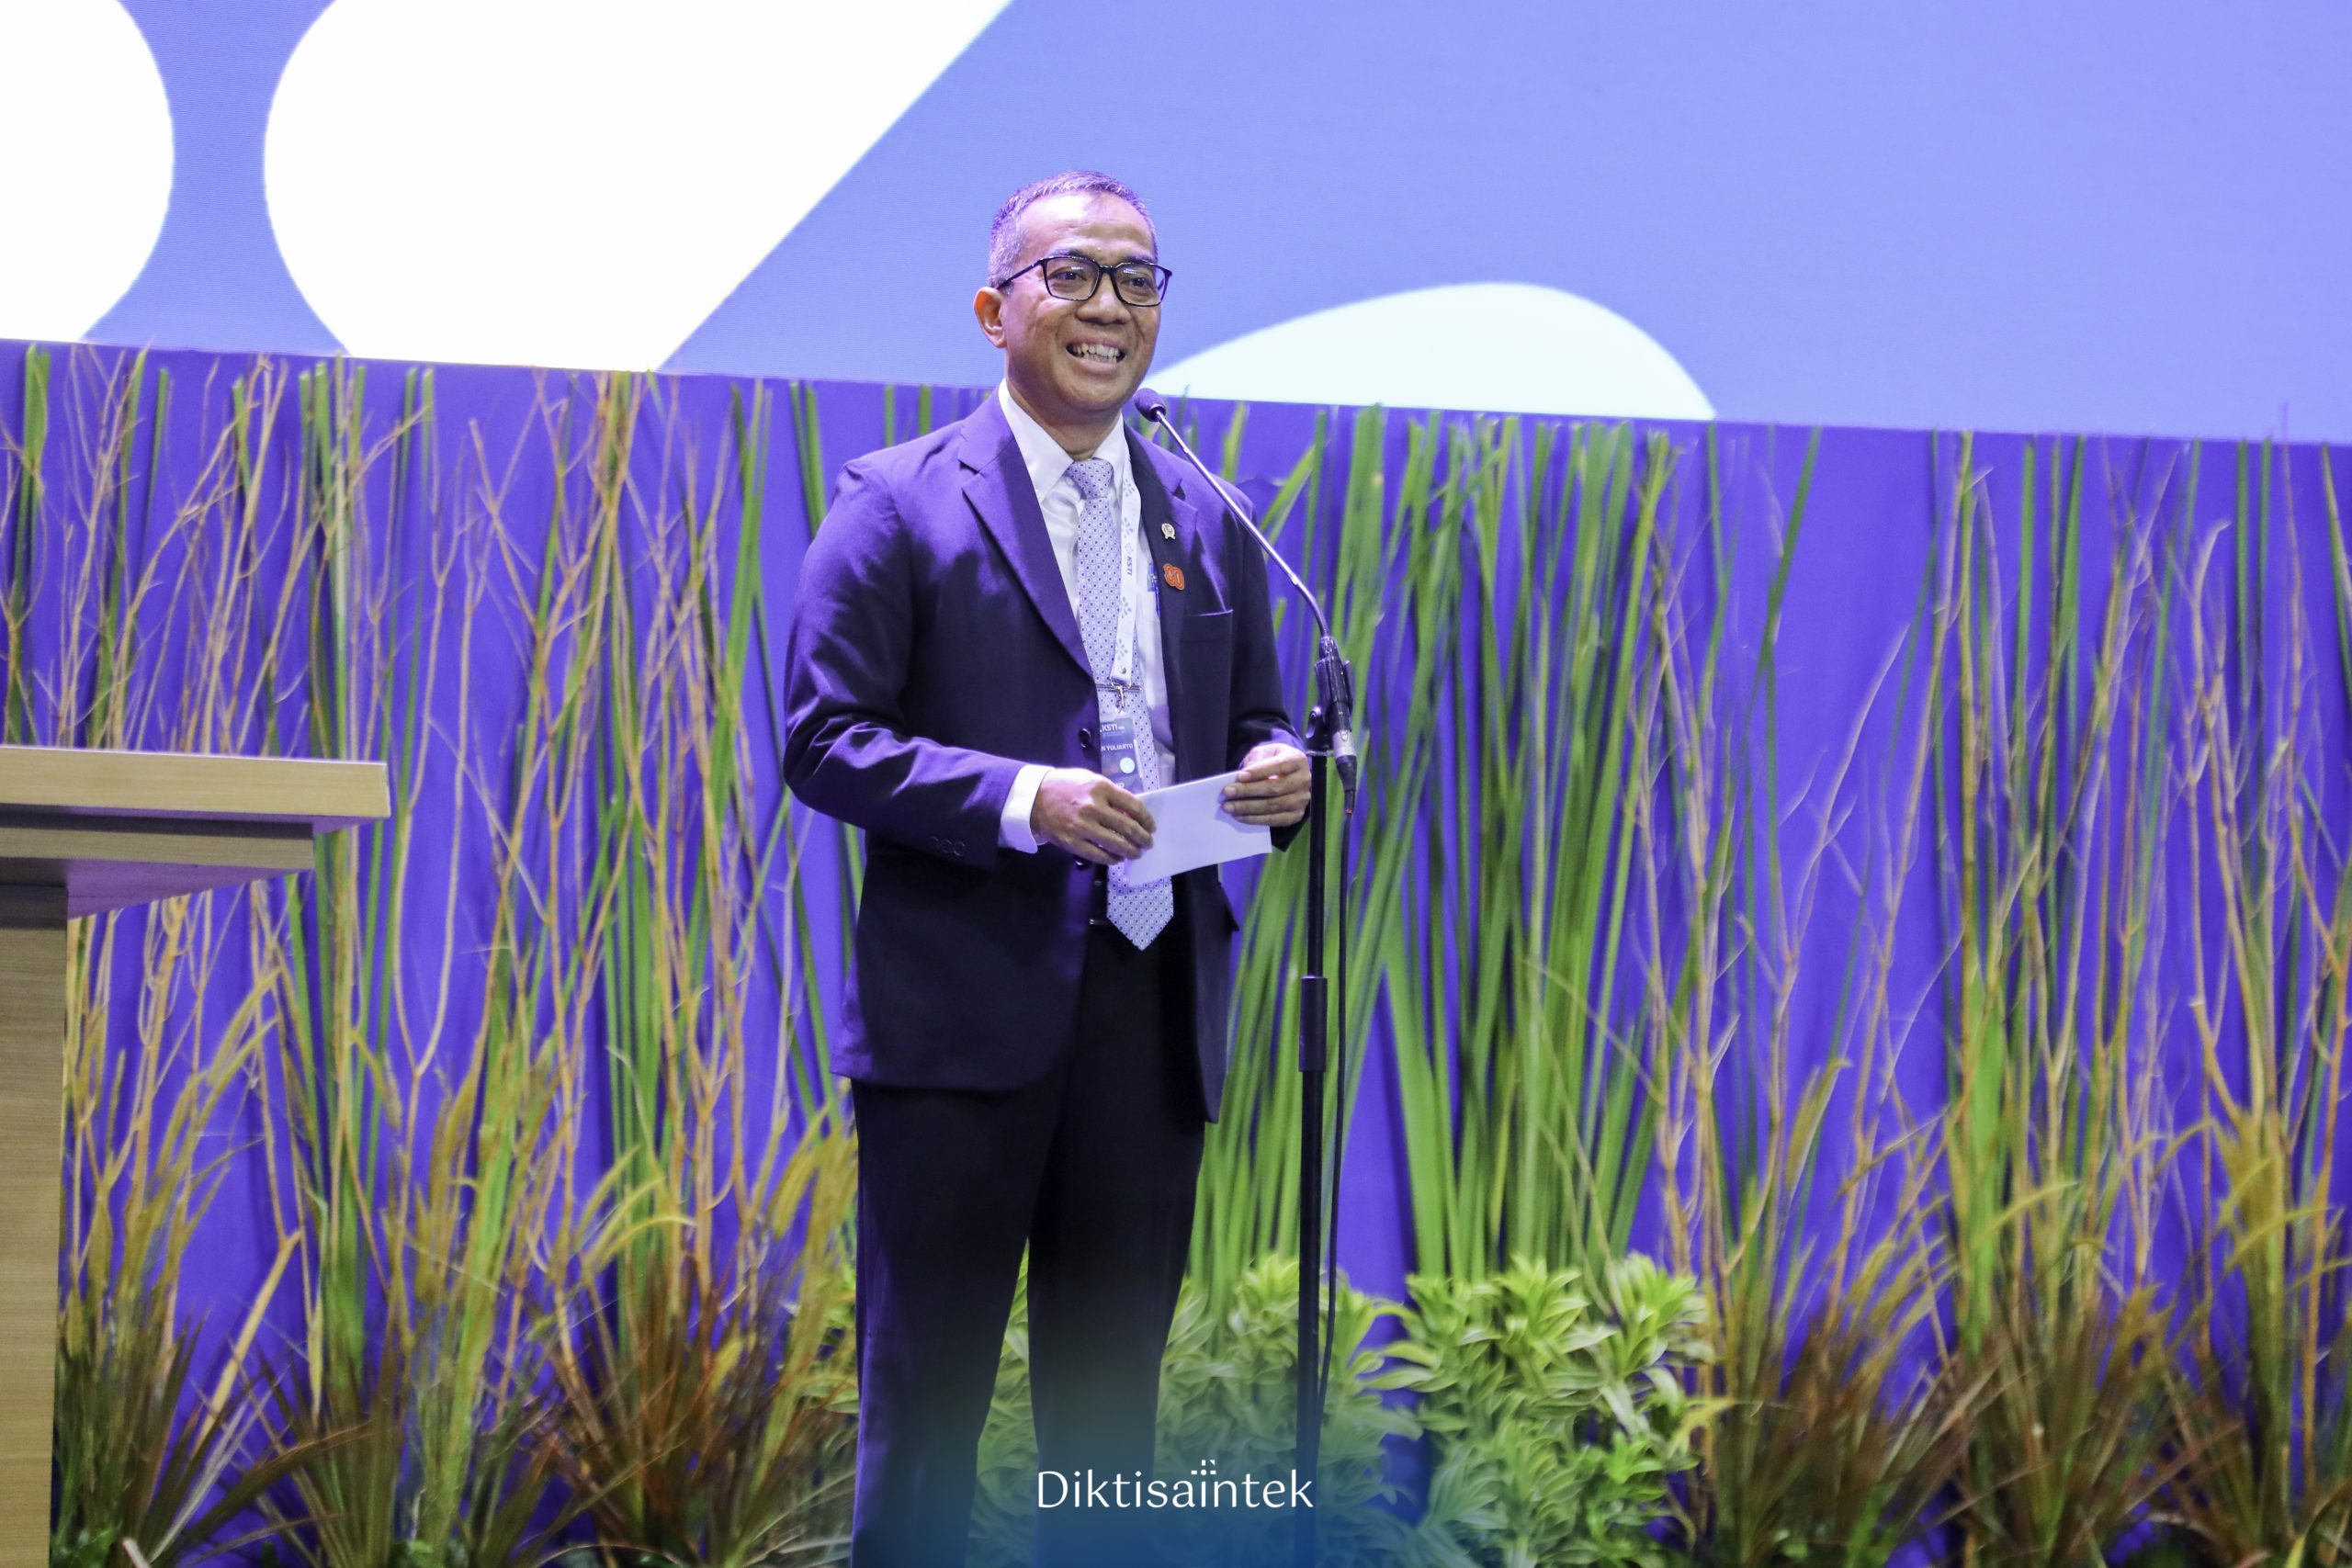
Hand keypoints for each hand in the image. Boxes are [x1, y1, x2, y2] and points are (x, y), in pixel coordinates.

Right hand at [1031, 768, 1155, 863]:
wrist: (1033, 798)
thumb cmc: (1065, 786)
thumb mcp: (1089, 780)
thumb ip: (1111, 793)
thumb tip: (1131, 811)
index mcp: (1100, 788)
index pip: (1134, 806)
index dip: (1146, 819)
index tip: (1151, 827)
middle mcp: (1093, 807)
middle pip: (1128, 828)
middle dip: (1142, 839)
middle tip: (1147, 843)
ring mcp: (1082, 827)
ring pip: (1116, 844)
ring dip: (1131, 851)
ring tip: (1136, 853)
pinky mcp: (1072, 842)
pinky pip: (1098, 855)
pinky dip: (1112, 859)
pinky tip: (1117, 858)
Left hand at [1223, 742, 1310, 827]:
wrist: (1289, 775)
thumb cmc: (1274, 760)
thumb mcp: (1266, 752)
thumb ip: (1257, 758)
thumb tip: (1246, 775)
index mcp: (1297, 760)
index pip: (1278, 766)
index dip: (1259, 772)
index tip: (1240, 776)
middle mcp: (1303, 780)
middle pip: (1275, 788)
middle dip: (1248, 791)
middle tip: (1227, 792)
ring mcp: (1302, 800)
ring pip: (1273, 806)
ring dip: (1248, 808)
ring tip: (1229, 807)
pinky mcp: (1296, 815)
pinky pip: (1275, 820)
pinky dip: (1255, 819)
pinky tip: (1240, 816)